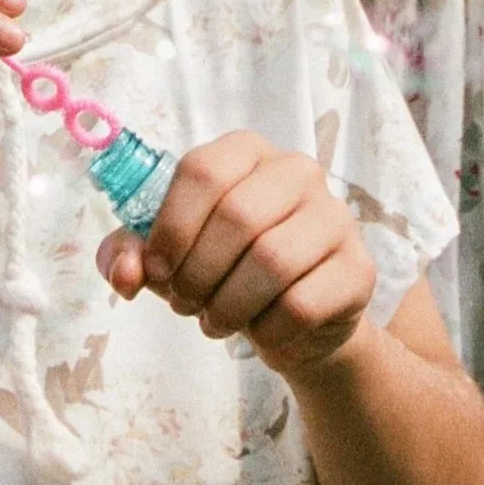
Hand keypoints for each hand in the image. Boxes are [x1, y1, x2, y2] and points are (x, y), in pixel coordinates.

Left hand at [97, 132, 376, 377]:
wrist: (296, 321)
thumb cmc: (224, 271)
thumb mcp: (169, 257)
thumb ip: (130, 255)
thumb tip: (126, 274)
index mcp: (246, 152)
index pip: (202, 171)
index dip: (169, 228)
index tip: (155, 271)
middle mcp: (298, 171)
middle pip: (236, 216)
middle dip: (196, 274)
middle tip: (184, 304)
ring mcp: (335, 217)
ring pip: (272, 261)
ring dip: (228, 306)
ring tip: (213, 322)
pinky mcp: (358, 268)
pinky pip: (303, 303)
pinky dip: (267, 330)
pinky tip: (261, 332)